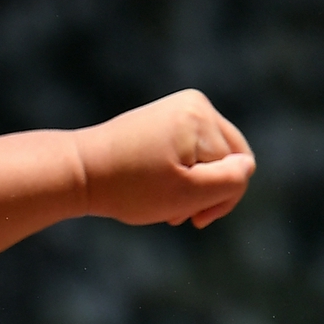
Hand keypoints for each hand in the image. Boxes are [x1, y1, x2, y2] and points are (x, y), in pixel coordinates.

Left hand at [76, 89, 255, 228]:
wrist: (77, 172)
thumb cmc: (128, 186)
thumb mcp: (187, 192)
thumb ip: (230, 181)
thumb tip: (246, 165)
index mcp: (201, 116)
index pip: (239, 165)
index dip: (221, 198)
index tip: (192, 220)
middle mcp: (193, 104)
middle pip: (225, 159)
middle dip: (205, 192)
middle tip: (176, 216)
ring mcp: (176, 109)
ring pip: (205, 159)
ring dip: (190, 188)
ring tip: (163, 207)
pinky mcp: (161, 120)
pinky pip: (187, 153)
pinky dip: (177, 176)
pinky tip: (156, 191)